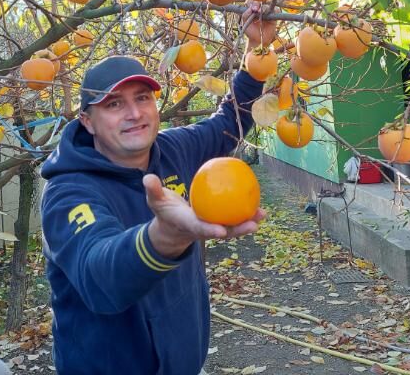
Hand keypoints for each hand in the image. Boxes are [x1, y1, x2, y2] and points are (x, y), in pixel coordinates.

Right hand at [143, 174, 265, 258]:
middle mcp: (203, 229)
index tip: (221, 231)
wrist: (171, 227)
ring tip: (263, 214)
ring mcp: (212, 228)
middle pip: (223, 231)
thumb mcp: (155, 201)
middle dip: (238, 230)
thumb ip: (153, 190)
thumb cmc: (164, 211)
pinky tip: (258, 203)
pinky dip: (245, 213)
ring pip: (232, 226)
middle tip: (253, 225)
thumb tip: (147, 178)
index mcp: (188, 225)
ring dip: (248, 222)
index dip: (210, 231)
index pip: (200, 228)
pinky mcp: (218, 223)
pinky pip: (233, 217)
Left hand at [241, 2, 276, 48]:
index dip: (250, 3)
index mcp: (251, 10)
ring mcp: (266, 12)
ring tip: (262, 13)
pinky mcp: (273, 16)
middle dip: (256, 4)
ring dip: (264, 8)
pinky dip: (274, 10)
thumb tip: (250, 9)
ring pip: (267, 5)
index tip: (251, 9)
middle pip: (259, 1)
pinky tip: (269, 14)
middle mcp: (259, 9)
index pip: (250, 2)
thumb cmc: (250, 31)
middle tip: (255, 9)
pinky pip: (276, 9)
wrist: (258, 40)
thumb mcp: (244, 23)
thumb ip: (245, 15)